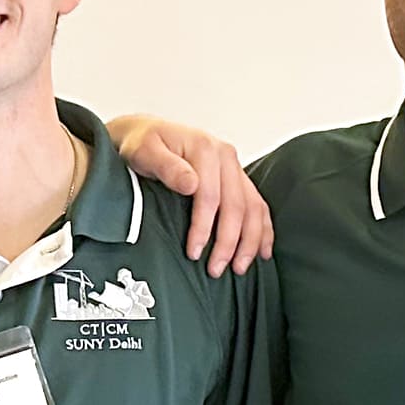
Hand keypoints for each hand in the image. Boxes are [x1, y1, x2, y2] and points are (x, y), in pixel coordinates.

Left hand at [112, 116, 272, 273]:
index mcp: (204, 148)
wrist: (146, 134)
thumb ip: (166, 166)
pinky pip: (257, 205)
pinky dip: (263, 230)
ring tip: (239, 268)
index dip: (203, 227)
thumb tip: (190, 184)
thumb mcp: (143, 151)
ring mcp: (234, 167)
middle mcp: (225, 156)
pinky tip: (263, 251)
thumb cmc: (141, 145)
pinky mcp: (237, 178)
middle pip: (236, 205)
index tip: (193, 253)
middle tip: (216, 270)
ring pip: (253, 208)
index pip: (210, 195)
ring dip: (250, 241)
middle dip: (228, 242)